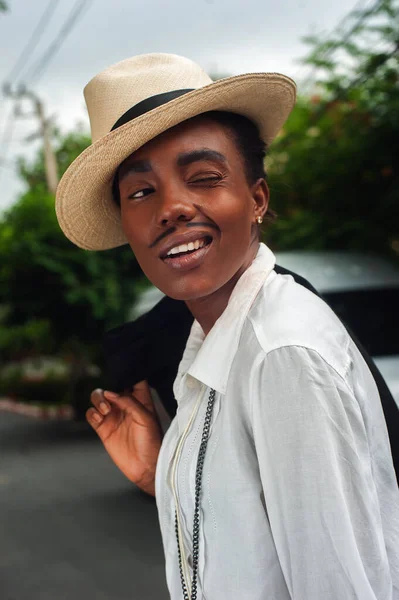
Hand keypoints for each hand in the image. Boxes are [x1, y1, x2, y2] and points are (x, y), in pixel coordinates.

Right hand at [86, 381, 161, 495]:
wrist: (145, 467)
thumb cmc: (152, 442)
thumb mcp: (146, 419)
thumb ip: (129, 403)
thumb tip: (111, 393)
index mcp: (140, 400)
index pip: (133, 379)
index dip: (127, 372)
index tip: (120, 372)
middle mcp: (125, 405)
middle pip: (111, 386)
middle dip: (107, 388)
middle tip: (110, 399)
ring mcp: (113, 416)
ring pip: (98, 398)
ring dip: (98, 400)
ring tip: (105, 411)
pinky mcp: (103, 428)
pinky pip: (91, 414)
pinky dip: (92, 413)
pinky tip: (99, 418)